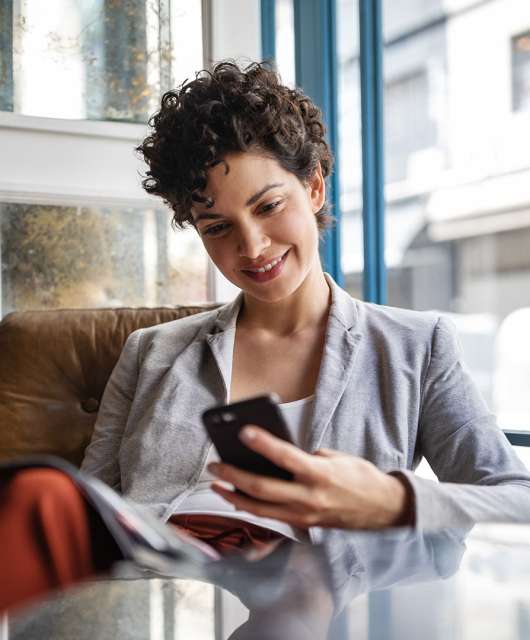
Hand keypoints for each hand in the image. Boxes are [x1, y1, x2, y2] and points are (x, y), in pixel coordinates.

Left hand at [208, 426, 410, 529]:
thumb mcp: (335, 457)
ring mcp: (304, 516)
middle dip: (233, 475)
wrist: (383, 510)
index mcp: (319, 474)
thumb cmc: (360, 478)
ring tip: (217, 484)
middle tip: (215, 464)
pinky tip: (238, 497)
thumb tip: (278, 456)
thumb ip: (306, 458)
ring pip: (259, 509)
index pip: (284, 456)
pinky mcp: (303, 526)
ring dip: (234, 496)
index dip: (262, 443)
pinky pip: (270, 517)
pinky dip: (251, 507)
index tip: (243, 431)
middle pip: (262, 489)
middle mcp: (309, 498)